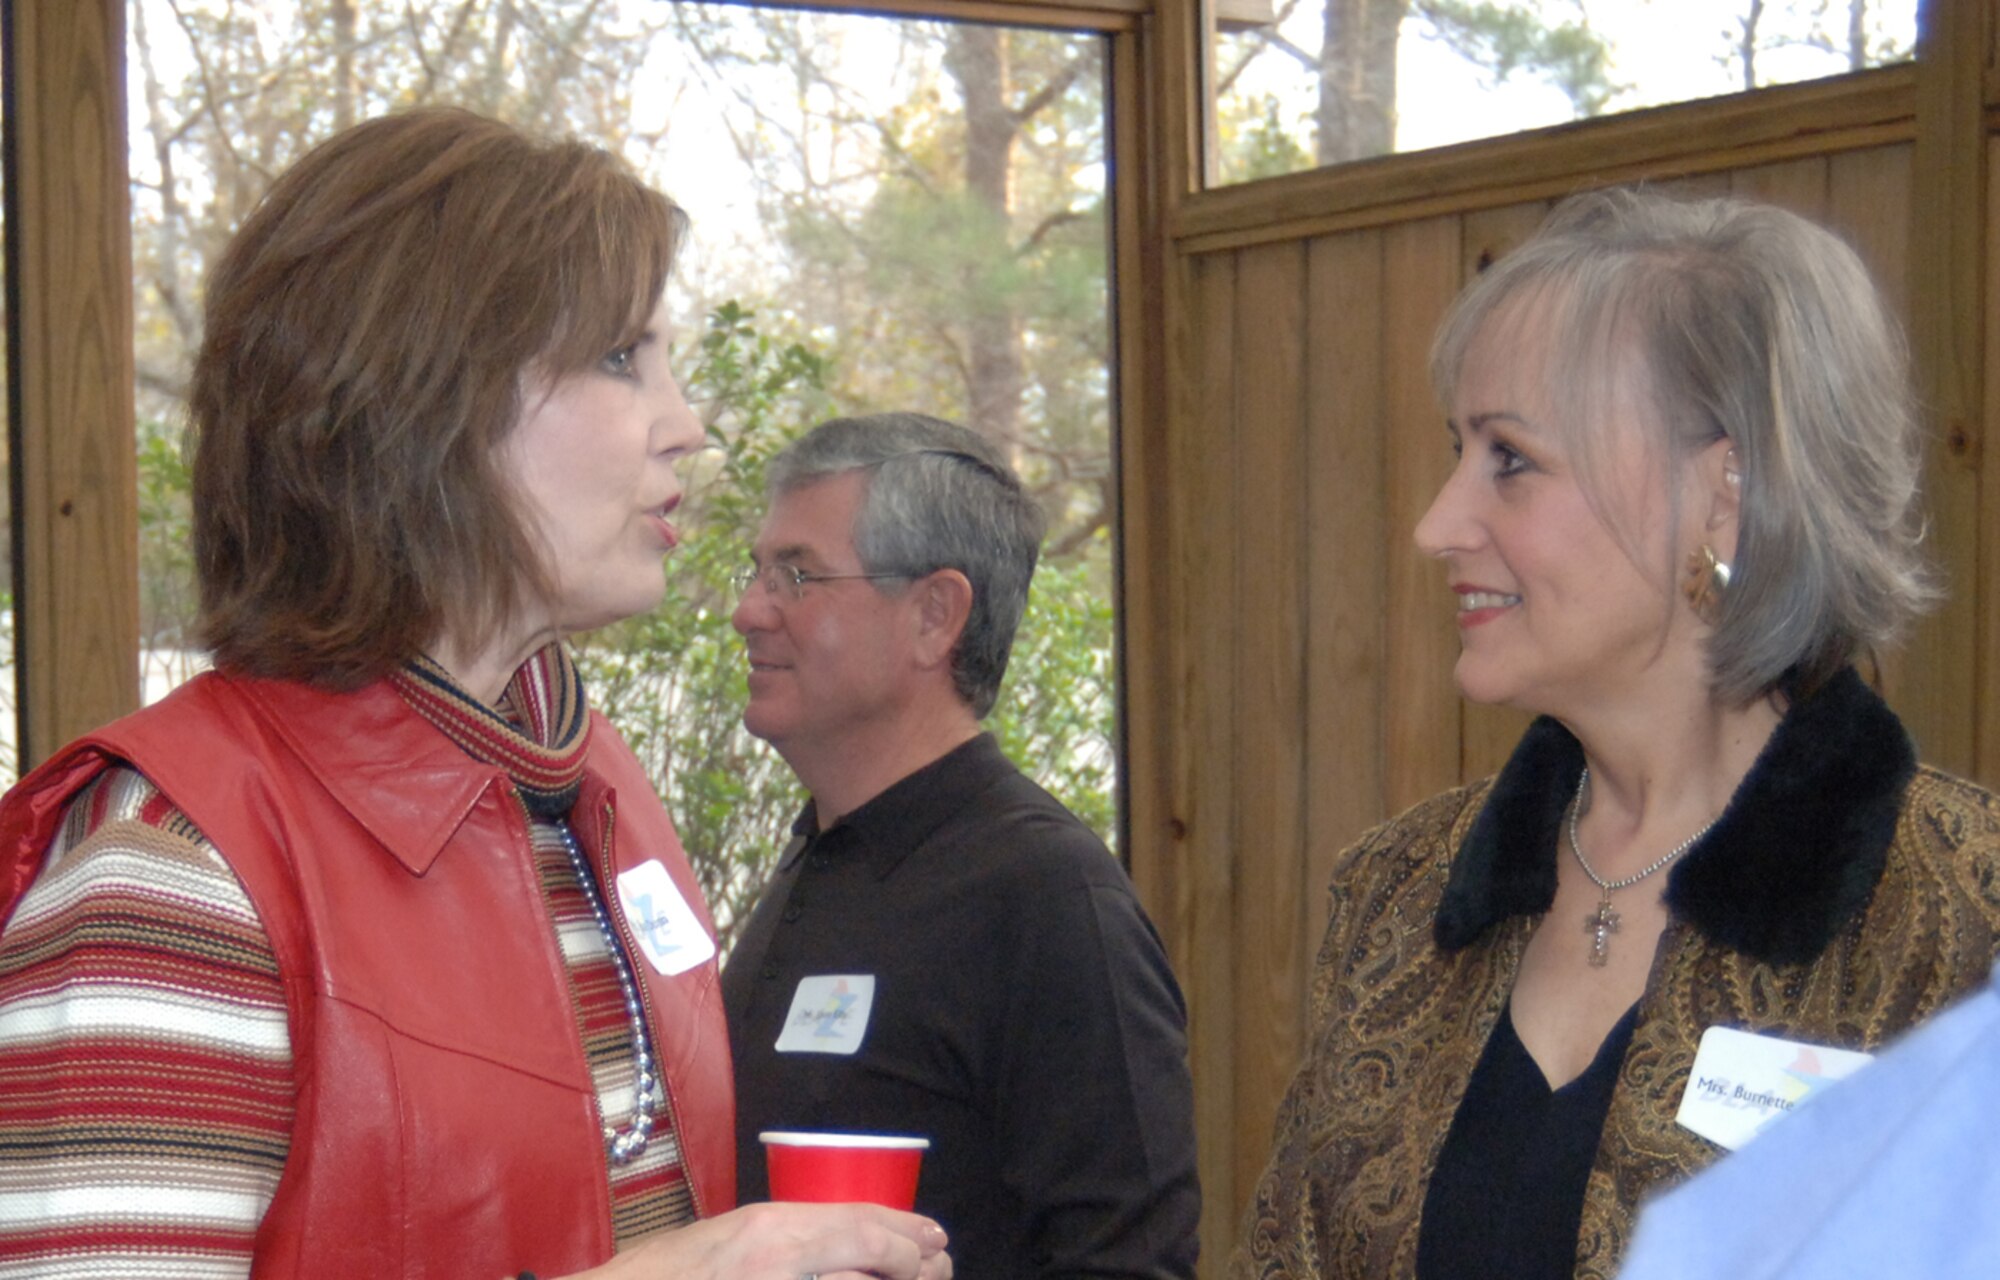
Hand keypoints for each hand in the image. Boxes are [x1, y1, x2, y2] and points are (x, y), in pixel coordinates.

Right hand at [564, 1201, 951, 1279]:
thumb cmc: (662, 1276)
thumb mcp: (726, 1239)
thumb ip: (780, 1241)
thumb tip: (839, 1248)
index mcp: (768, 1229)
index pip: (859, 1225)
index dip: (906, 1232)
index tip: (936, 1238)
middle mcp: (778, 1264)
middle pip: (871, 1265)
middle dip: (914, 1269)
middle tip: (938, 1270)